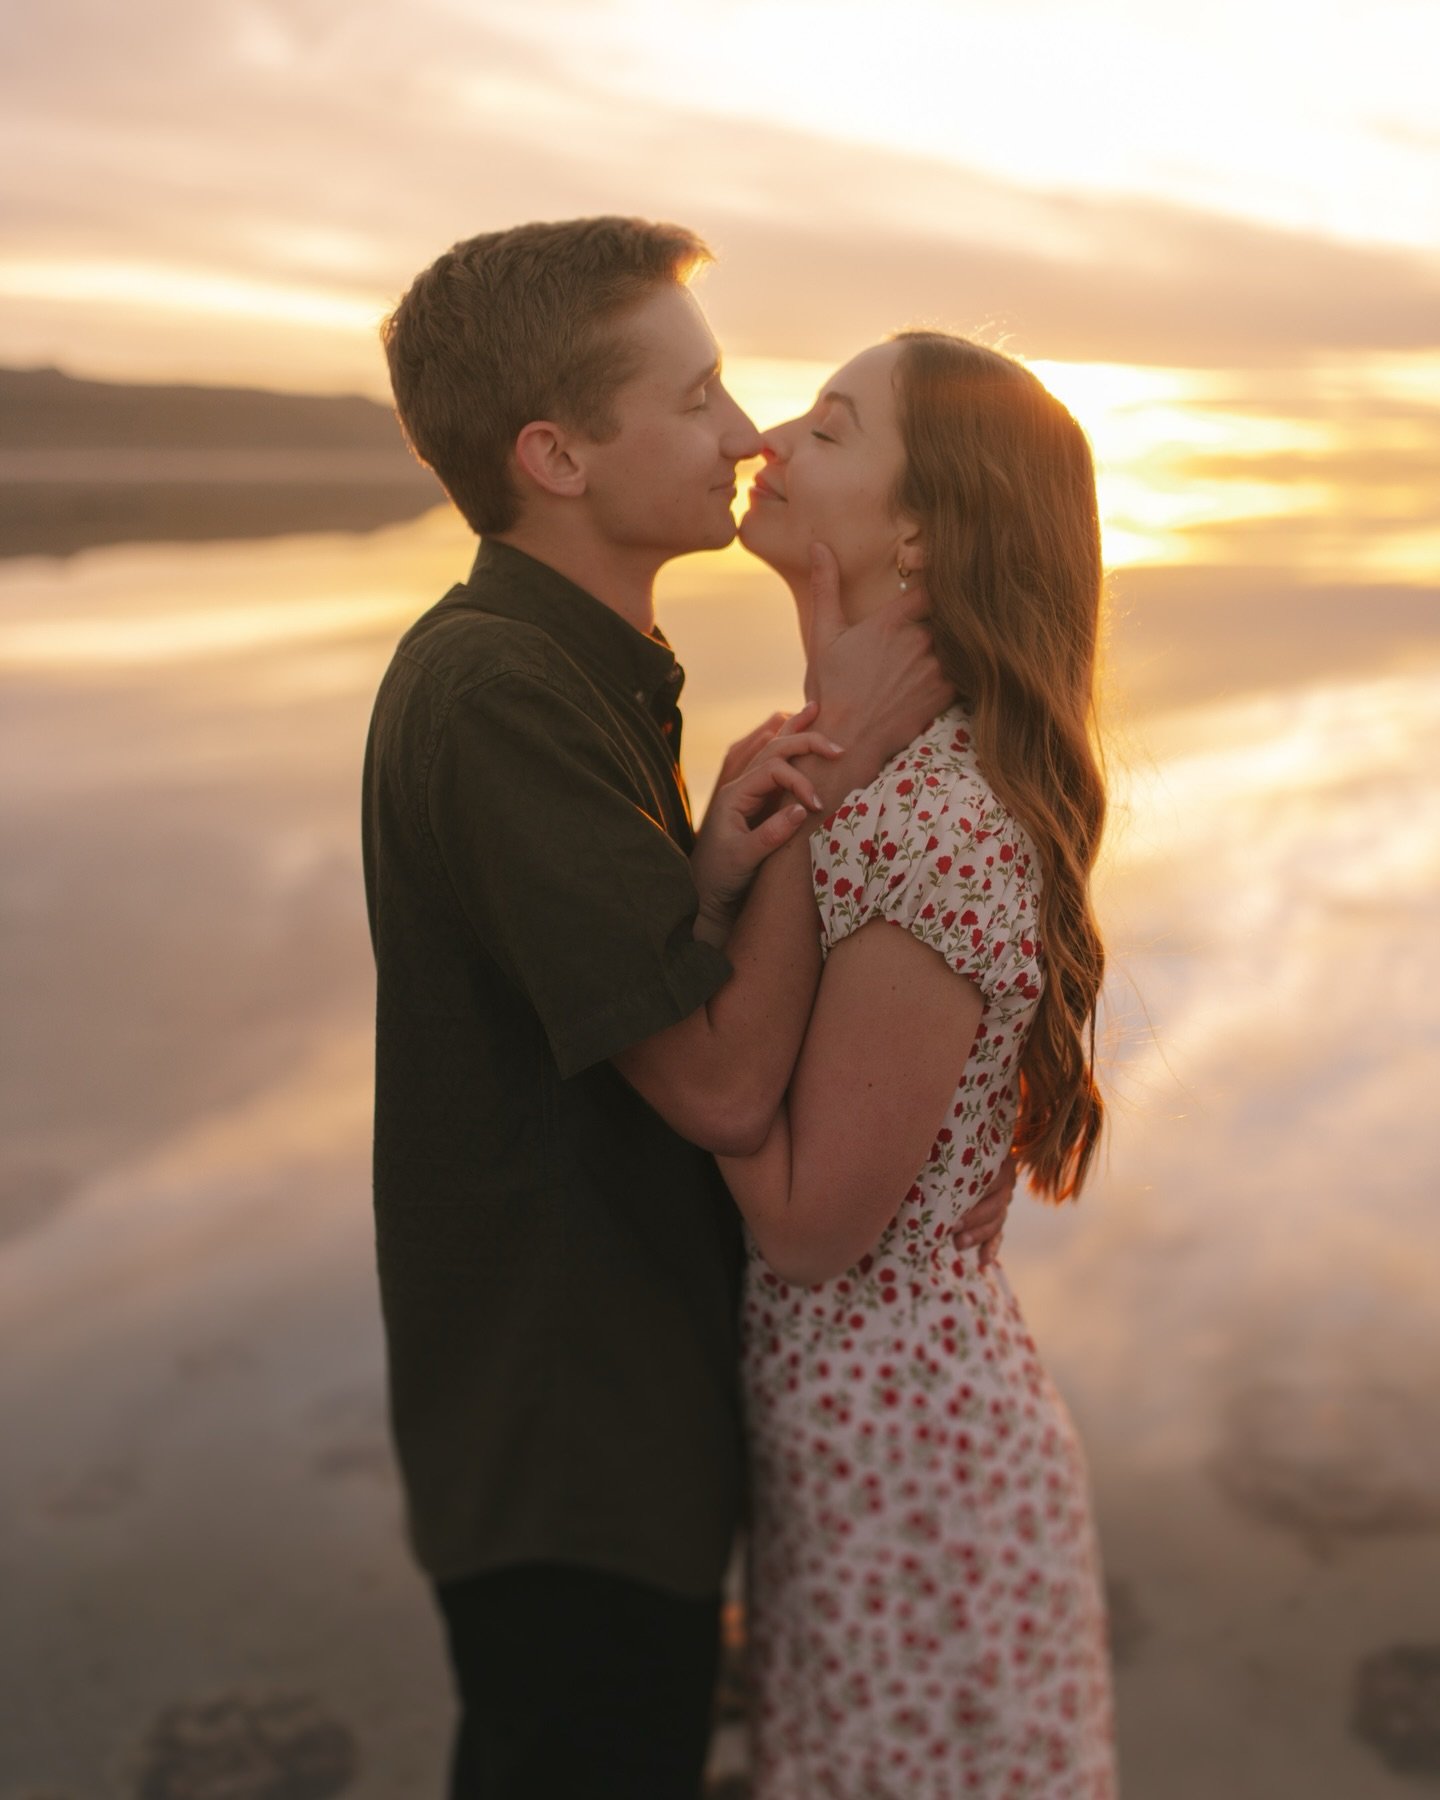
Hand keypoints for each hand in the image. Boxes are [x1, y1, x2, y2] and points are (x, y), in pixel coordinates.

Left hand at [691, 707, 844, 936]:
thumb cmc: (721, 876)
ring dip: (795, 731)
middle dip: (805, 741)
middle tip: (838, 746)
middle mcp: (741, 786)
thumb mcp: (744, 859)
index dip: (800, 781)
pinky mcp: (758, 801)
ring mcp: (749, 791)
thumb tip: (802, 809)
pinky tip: (802, 737)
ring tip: (815, 709)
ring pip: (774, 750)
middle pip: (774, 749)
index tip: (817, 805)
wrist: (704, 892)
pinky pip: (776, 765)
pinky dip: (791, 748)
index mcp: (735, 795)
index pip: (774, 770)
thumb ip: (771, 834)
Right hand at [803, 545, 952, 782]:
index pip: (932, 585)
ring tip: (966, 633)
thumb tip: (818, 545)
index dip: (939, 579)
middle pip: (950, 613)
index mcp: (892, 621)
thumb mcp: (824, 635)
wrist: (848, 740)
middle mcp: (919, 640)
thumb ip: (826, 587)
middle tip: (962, 604)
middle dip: (949, 612)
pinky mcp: (947, 693)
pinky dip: (967, 664)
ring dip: (960, 638)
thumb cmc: (831, 688)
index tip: (940, 579)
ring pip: (961, 639)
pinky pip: (968, 668)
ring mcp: (936, 667)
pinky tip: (966, 662)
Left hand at [950, 1153, 1015, 1269]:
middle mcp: (1005, 1183)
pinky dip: (991, 1248)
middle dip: (974, 1219)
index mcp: (997, 1161)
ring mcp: (1003, 1202)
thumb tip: (918, 1165)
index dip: (974, 1195)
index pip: (992, 1179)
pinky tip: (982, 1261)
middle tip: (953, 1228)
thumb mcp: (949, 1153)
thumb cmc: (948, 1151)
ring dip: (978, 1236)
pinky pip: (998, 1235)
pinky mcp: (998, 1218)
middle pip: (996, 1205)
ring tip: (959, 1245)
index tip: (953, 1207)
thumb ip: (945, 1161)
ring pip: (996, 1222)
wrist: (962, 1152)